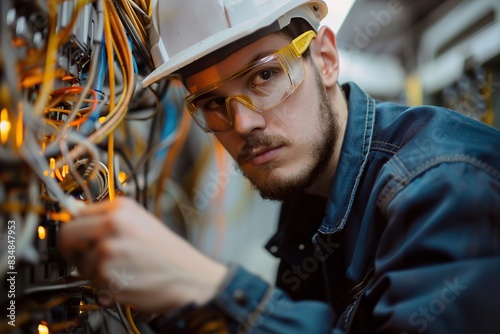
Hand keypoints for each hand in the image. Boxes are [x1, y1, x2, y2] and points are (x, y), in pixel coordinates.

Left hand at [58, 196, 226, 312]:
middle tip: (89, 257)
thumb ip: (107, 218)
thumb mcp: (140, 223)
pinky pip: (91, 280)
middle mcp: (111, 224)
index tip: (77, 238)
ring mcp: (107, 249)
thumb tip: (76, 215)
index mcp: (121, 207)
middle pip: (66, 236)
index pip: (75, 214)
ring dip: (94, 271)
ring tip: (121, 268)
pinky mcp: (106, 273)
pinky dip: (103, 285)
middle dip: (73, 250)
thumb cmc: (169, 253)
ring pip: (79, 262)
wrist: (189, 277)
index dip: (75, 229)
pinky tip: (125, 278)